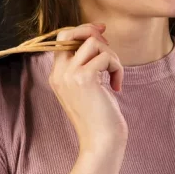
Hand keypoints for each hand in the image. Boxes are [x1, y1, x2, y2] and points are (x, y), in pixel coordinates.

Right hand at [49, 23, 127, 152]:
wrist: (100, 142)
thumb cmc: (99, 117)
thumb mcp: (88, 87)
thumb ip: (87, 64)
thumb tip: (98, 36)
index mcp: (57, 75)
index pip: (62, 39)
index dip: (82, 31)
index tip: (102, 33)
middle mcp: (59, 74)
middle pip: (70, 33)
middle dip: (92, 32)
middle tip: (108, 44)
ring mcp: (69, 75)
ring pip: (93, 42)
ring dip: (111, 55)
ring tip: (114, 75)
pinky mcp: (84, 78)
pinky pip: (106, 57)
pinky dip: (117, 68)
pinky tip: (117, 86)